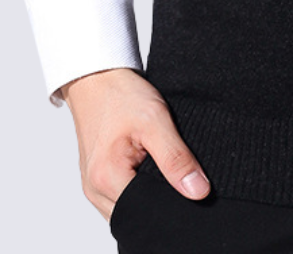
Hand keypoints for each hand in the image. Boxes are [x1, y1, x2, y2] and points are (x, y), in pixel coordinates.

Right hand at [60, 67, 211, 221]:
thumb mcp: (156, 121)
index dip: (173, 202)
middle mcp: (95, 190)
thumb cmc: (120, 95)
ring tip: (162, 164)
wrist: (97, 78)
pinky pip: (123, 196)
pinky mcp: (98, 179)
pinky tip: (150, 167)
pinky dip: (139, 186)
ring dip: (150, 192)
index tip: (190, 183)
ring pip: (130, 208)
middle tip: (178, 171)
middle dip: (162, 200)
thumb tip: (198, 192)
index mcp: (106, 179)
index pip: (147, 212)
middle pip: (137, 214)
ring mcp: (94, 187)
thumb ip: (176, 159)